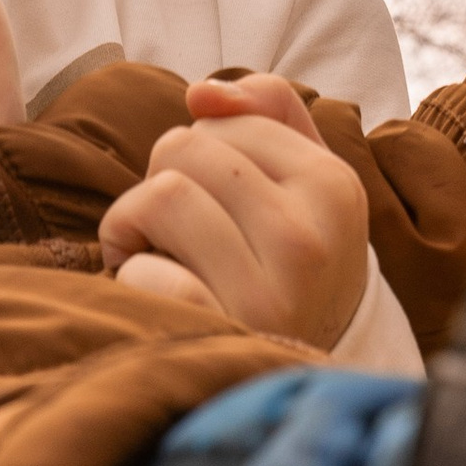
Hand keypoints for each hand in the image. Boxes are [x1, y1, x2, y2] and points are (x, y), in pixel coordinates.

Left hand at [100, 73, 370, 348]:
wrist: (301, 372)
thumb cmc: (288, 265)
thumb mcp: (304, 182)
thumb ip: (268, 112)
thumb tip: (202, 93)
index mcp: (334, 187)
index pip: (225, 121)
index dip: (197, 150)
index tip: (206, 196)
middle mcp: (310, 239)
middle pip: (185, 148)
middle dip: (160, 179)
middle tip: (169, 228)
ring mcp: (270, 294)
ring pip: (162, 196)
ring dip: (130, 223)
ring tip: (148, 251)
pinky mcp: (224, 335)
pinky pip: (145, 271)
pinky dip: (131, 276)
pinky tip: (151, 292)